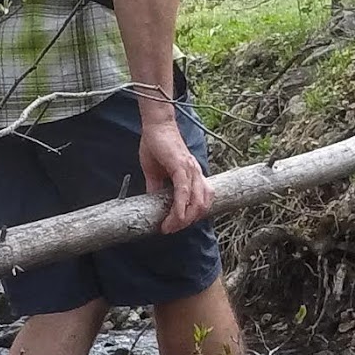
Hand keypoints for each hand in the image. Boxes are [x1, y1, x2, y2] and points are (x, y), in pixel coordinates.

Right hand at [139, 118, 212, 232]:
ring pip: (197, 202)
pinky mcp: (181, 166)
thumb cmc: (156, 146)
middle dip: (186, 223)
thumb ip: (156, 188)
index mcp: (193, 176)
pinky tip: (174, 217)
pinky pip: (184, 191)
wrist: (155, 125)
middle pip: (201, 206)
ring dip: (184, 219)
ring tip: (169, 226)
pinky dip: (181, 207)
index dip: (189, 218)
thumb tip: (153, 204)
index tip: (172, 227)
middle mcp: (196, 174)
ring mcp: (191, 170)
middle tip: (170, 229)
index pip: (200, 203)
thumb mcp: (155, 173)